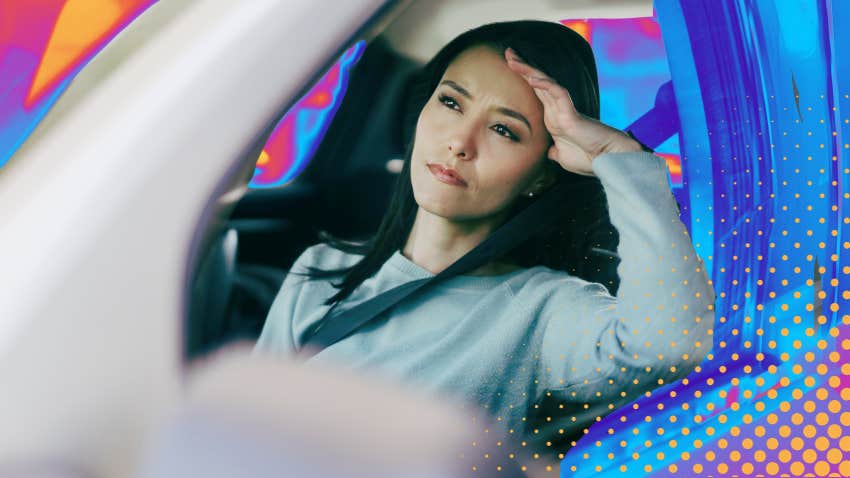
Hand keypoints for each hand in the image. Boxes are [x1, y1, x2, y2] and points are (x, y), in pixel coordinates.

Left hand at [505, 47, 643, 176]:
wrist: (607, 161)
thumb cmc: (588, 158)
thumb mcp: (562, 156)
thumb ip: (553, 151)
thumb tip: (548, 151)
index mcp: (553, 118)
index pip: (536, 93)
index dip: (524, 79)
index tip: (510, 66)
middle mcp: (558, 110)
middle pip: (537, 83)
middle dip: (522, 68)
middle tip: (508, 53)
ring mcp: (564, 109)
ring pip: (545, 83)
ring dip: (528, 71)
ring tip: (513, 59)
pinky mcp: (571, 113)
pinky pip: (557, 93)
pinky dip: (545, 84)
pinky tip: (532, 77)